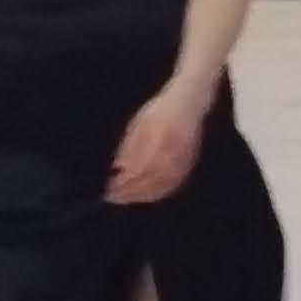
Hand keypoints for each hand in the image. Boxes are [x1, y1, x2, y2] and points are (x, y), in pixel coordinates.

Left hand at [106, 82, 207, 207]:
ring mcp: (185, 156)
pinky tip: (147, 196)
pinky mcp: (191, 161)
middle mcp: (175, 148)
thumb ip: (130, 145)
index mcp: (160, 135)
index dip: (126, 180)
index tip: (109, 187)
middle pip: (153, 178)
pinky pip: (176, 182)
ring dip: (144, 195)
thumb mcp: (139, 122)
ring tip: (126, 199)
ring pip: (165, 183)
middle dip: (131, 191)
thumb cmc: (160, 109)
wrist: (190, 102)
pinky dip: (160, 192)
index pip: (142, 165)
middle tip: (113, 197)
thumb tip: (118, 169)